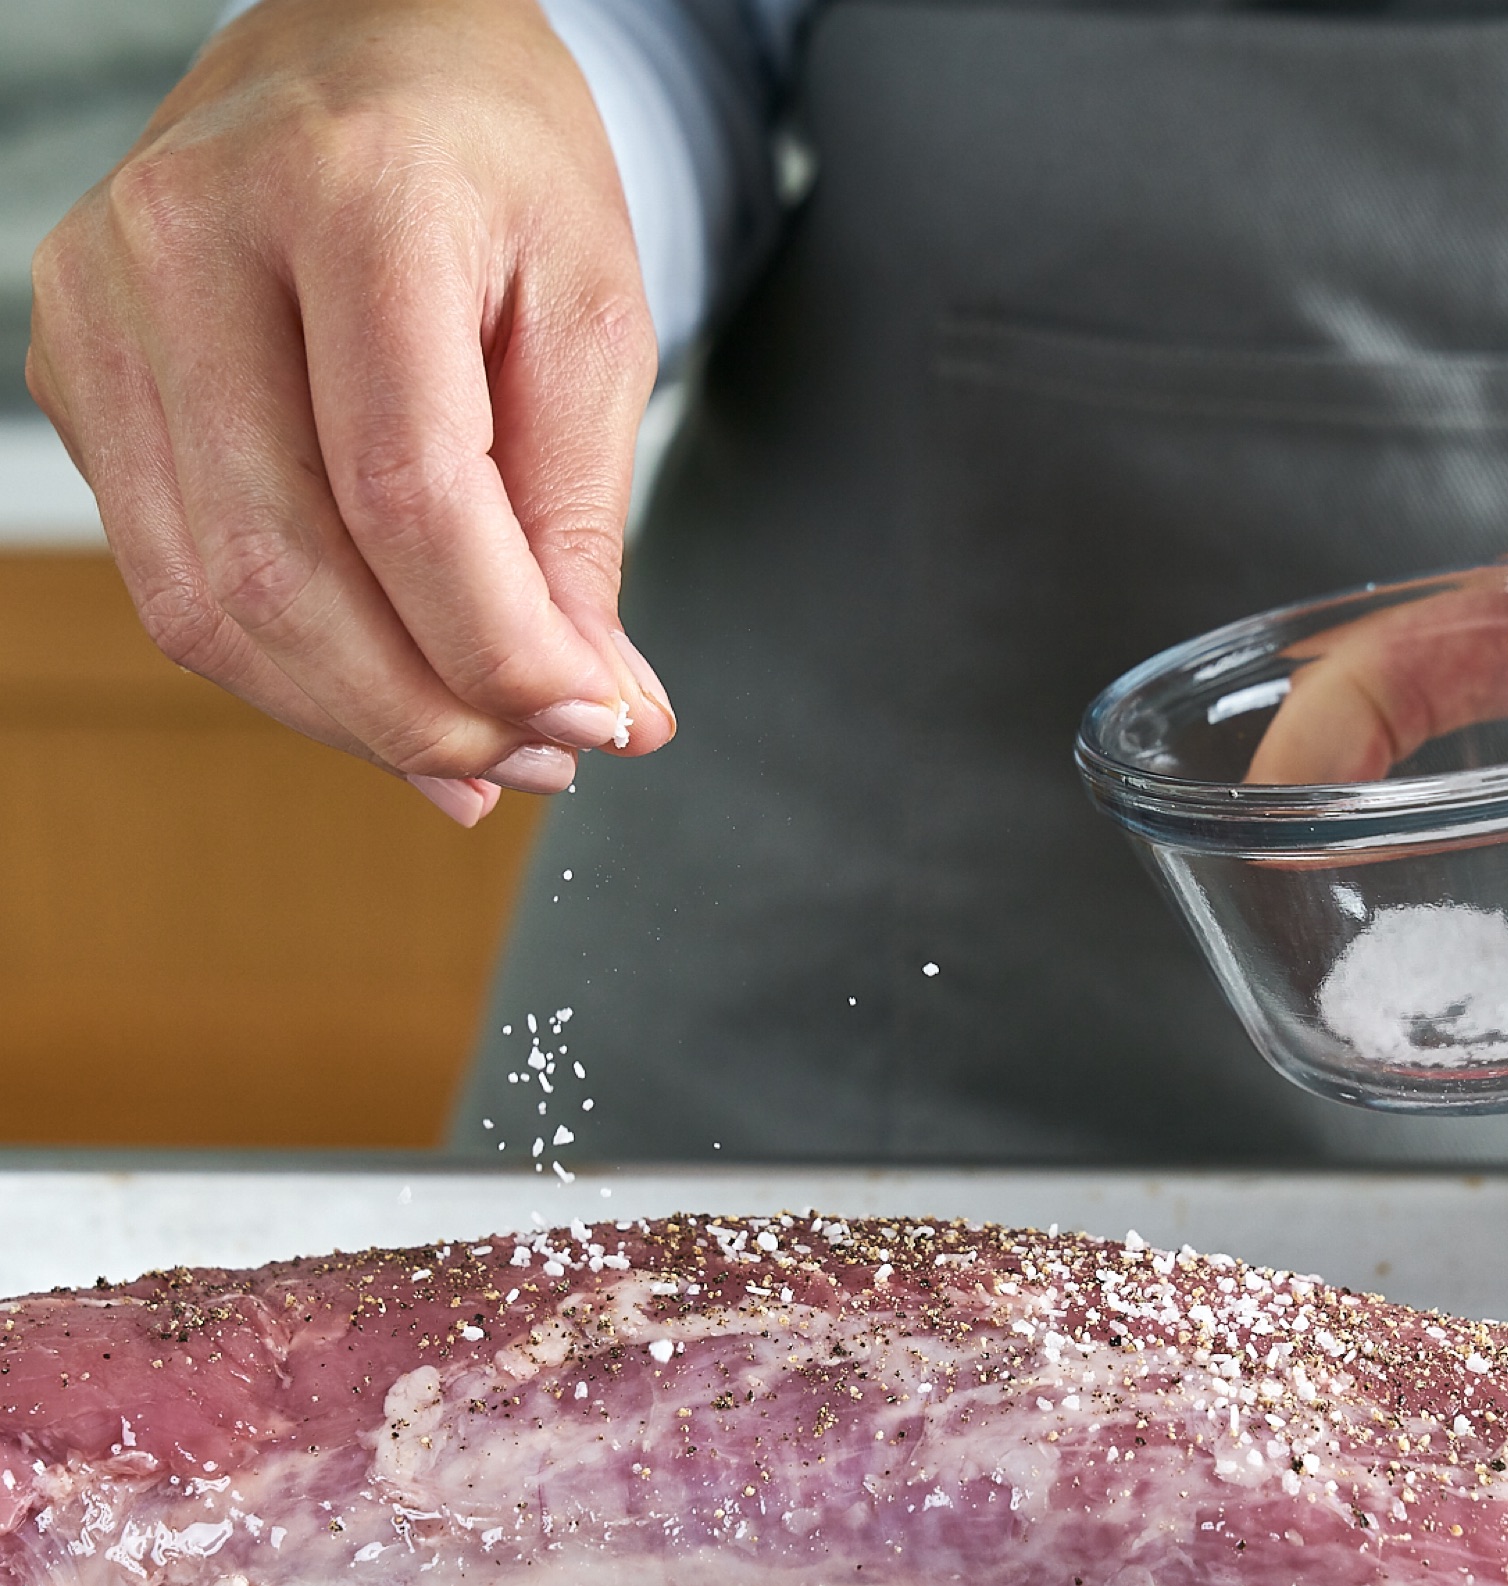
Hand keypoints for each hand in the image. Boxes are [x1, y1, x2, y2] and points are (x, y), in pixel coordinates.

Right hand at [27, 0, 673, 826]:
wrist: (368, 51)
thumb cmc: (496, 174)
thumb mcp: (592, 322)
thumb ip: (584, 522)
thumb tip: (598, 708)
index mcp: (348, 198)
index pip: (406, 495)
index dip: (502, 648)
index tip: (597, 723)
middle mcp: (187, 244)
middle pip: (290, 575)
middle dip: (432, 715)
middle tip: (544, 762)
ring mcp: (104, 309)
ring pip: (212, 609)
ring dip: (359, 722)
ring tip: (482, 754)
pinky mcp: (79, 372)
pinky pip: (178, 586)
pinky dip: (293, 677)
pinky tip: (391, 702)